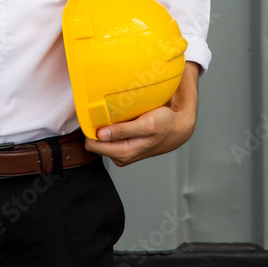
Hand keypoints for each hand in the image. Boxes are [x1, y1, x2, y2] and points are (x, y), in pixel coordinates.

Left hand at [83, 61, 199, 166]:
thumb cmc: (164, 125)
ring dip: (105, 125)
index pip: (92, 145)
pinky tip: (119, 117)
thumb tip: (100, 135)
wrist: (177, 128)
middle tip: (105, 110)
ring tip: (114, 113)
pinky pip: (110, 135)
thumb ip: (123, 131)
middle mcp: (120, 155)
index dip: (90, 129)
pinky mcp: (124, 145)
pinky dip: (112, 125)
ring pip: (102, 138)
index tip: (93, 115)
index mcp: (124, 153)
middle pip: (95, 142)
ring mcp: (122, 151)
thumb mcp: (146, 125)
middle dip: (97, 127)